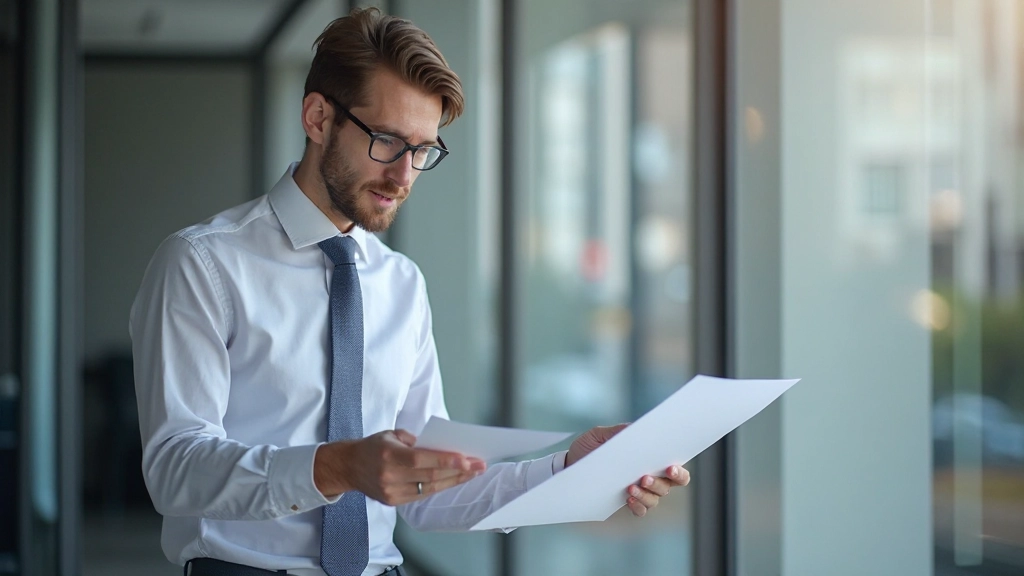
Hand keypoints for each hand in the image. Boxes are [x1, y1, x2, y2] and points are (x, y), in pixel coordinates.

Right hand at [314, 429, 486, 505]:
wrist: (347, 467)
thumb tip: (443, 448)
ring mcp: (391, 492)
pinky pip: (422, 495)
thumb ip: (416, 441)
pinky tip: (454, 480)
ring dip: (453, 481)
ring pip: (429, 489)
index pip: (422, 460)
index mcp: (388, 454)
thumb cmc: (373, 446)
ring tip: (472, 473)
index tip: (467, 459)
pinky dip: (440, 487)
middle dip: (458, 471)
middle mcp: (389, 476)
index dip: (446, 461)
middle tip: (478, 465)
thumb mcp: (391, 434)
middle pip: (430, 476)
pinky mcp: (393, 502)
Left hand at [565, 423, 689, 516]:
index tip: (670, 466)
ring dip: (647, 494)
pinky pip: (642, 510)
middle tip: (645, 477)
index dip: (679, 469)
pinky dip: (639, 506)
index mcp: (648, 457)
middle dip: (662, 482)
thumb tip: (635, 428)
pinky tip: (628, 499)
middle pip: (670, 484)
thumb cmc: (588, 448)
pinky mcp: (628, 502)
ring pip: (656, 498)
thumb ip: (617, 432)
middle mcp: (650, 475)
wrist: (569, 466)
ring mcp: (640, 490)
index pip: (675, 465)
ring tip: (630, 488)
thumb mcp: (598, 435)